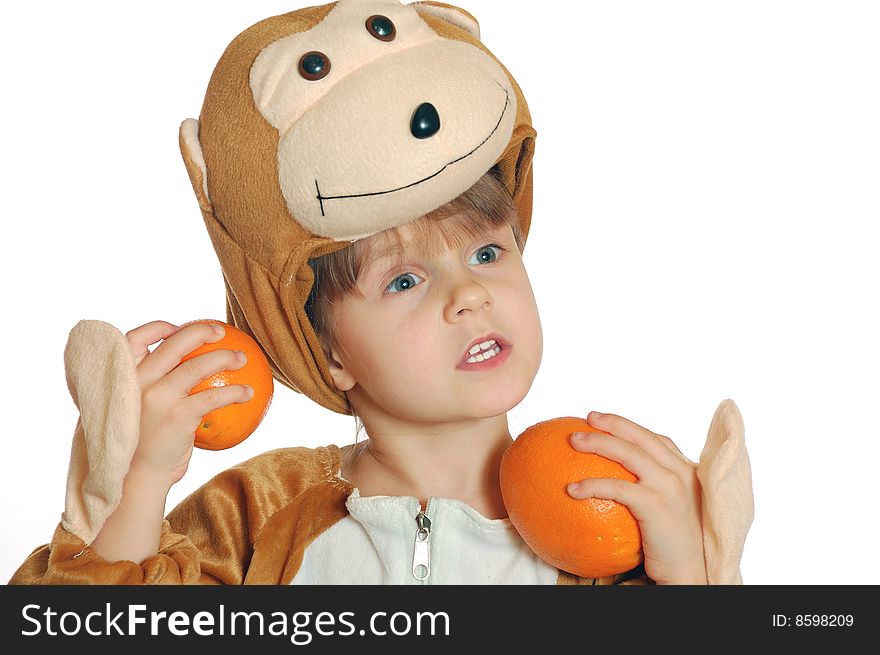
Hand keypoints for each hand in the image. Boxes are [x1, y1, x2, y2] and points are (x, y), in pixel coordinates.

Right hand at [124, 320, 251, 487]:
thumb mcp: (134, 410)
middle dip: (201, 332)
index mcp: (123, 377)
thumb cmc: (141, 443)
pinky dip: (235, 392)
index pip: (134, 339)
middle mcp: (137, 382)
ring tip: (243, 359)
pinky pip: (213, 396)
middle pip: (173, 345)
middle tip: (222, 332)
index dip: (158, 328)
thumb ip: (148, 387)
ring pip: (197, 365)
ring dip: (226, 357)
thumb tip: (185, 369)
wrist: (137, 477)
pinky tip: (249, 393)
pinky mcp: (177, 416)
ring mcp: (156, 397)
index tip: (179, 328)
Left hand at [567, 411, 706, 584]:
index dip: (628, 426)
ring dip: (598, 442)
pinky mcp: (656, 504)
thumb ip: (652, 492)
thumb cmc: (675, 546)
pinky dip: (592, 484)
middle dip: (612, 423)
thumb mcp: (670, 511)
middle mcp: (681, 472)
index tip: (603, 420)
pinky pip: (617, 488)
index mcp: (686, 471)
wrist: (690, 572)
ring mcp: (670, 486)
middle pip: (640, 437)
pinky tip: (572, 489)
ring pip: (628, 453)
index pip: (656, 439)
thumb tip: (614, 484)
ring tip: (573, 440)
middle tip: (586, 418)